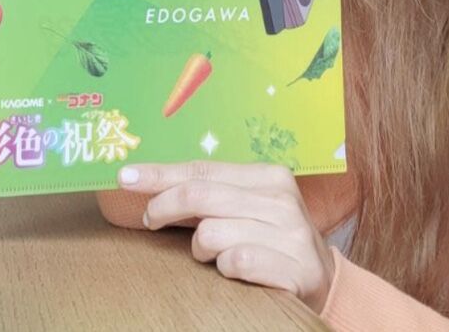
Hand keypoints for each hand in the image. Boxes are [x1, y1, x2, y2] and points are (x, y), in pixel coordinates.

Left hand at [119, 161, 334, 313]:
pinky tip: (233, 270)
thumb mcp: (247, 208)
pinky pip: (235, 261)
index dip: (160, 174)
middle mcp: (281, 199)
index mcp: (268, 176)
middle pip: (200, 196)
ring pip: (211, 232)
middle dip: (163, 207)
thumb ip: (212, 195)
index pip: (202, 170)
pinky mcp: (293, 267)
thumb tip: (154, 186)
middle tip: (149, 220)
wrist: (323, 279)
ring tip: (211, 254)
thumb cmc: (270, 238)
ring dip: (200, 248)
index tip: (125, 177)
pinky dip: (225, 268)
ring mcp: (290, 233)